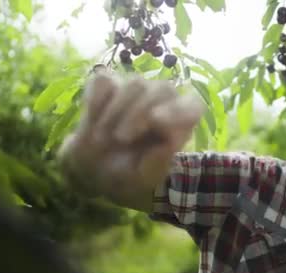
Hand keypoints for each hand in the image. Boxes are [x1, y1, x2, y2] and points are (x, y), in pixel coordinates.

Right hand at [58, 73, 202, 210]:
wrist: (92, 169)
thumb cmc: (127, 173)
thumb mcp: (142, 178)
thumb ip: (157, 163)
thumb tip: (168, 143)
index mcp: (180, 123)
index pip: (193, 105)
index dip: (178, 109)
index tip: (155, 121)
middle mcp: (162, 102)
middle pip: (162, 90)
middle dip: (138, 113)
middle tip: (119, 139)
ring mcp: (136, 90)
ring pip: (135, 84)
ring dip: (116, 111)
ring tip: (101, 140)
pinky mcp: (109, 84)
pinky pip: (104, 81)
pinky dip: (96, 100)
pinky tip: (92, 120)